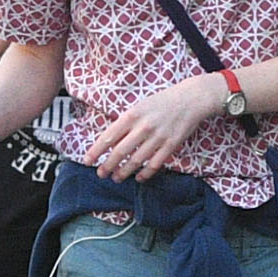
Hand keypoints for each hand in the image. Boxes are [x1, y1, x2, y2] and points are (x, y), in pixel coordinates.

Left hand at [89, 74, 219, 179]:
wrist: (191, 99)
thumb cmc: (162, 102)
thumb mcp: (139, 106)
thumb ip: (125, 123)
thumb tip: (109, 142)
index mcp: (132, 115)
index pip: (108, 137)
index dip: (95, 151)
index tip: (87, 161)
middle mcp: (143, 126)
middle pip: (120, 152)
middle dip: (107, 166)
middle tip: (101, 174)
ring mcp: (158, 137)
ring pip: (136, 160)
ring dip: (124, 172)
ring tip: (117, 178)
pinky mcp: (171, 145)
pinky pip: (155, 164)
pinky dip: (145, 173)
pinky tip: (138, 177)